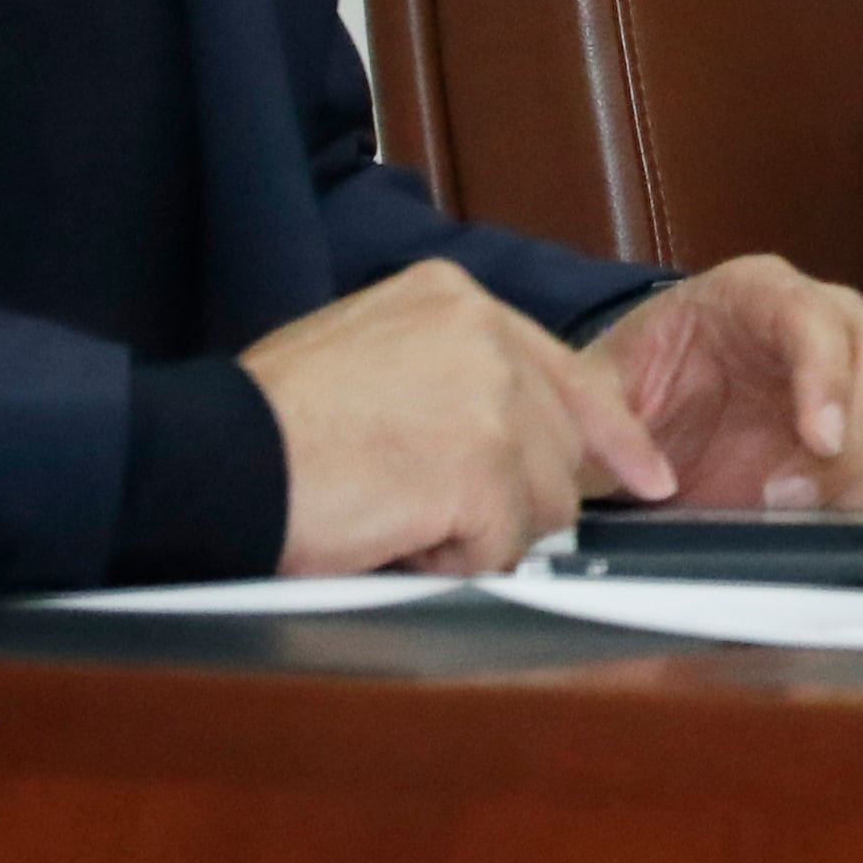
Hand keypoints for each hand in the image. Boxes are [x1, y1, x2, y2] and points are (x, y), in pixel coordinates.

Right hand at [243, 259, 673, 577]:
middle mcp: (488, 338)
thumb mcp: (370, 354)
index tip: (648, 477)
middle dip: (507, 499)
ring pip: (541, 507)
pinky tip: (391, 536)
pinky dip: (450, 561)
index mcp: (458, 301)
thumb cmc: (271, 422)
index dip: (614, 437)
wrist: (215, 458)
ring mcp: (492, 402)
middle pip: (559, 451)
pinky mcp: (483, 470)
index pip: (571, 373)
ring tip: (393, 514)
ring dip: (475, 533)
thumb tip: (515, 436)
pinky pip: (502, 549)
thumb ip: (452, 376)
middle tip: (418, 505)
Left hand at [588, 255, 862, 513]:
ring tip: (815, 515)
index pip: (818, 316)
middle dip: (854, 443)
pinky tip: (862, 519)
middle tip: (788, 498)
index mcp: (760, 294)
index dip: (829, 378)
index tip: (819, 442)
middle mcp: (834, 320)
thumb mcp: (597, 395)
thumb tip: (653, 479)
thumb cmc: (642, 391)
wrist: (666, 415)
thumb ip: (604, 424)